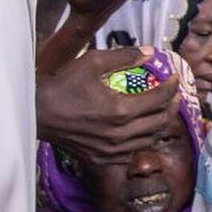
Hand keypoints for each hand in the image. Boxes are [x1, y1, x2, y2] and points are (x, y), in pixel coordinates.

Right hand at [37, 46, 180, 161]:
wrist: (37, 111)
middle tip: (173, 94)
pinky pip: (131, 153)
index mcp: (121, 110)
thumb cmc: (63, 84)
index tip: (175, 77)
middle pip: (159, 122)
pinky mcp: (101, 159)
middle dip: (171, 106)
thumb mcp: (93, 61)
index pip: (159, 99)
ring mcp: (111, 151)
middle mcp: (120, 135)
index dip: (172, 87)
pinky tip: (140, 131)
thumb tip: (150, 53)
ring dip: (159, 125)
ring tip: (161, 111)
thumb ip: (125, 57)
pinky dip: (140, 142)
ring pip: (148, 140)